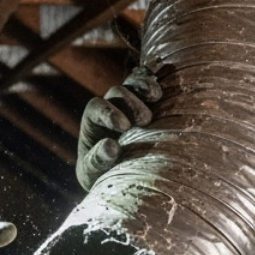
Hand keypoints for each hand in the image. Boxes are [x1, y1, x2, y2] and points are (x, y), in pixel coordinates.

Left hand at [76, 65, 161, 190]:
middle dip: (131, 103)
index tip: (124, 127)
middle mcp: (110, 107)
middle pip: (117, 92)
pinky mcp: (146, 101)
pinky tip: (162, 88)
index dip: (108, 113)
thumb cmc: (102, 174)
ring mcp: (128, 101)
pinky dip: (152, 80)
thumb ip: (98, 160)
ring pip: (133, 82)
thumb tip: (111, 146)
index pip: (96, 107)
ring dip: (144, 86)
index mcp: (92, 121)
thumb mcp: (94, 172)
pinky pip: (146, 80)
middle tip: (145, 120)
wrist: (120, 175)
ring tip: (156, 96)